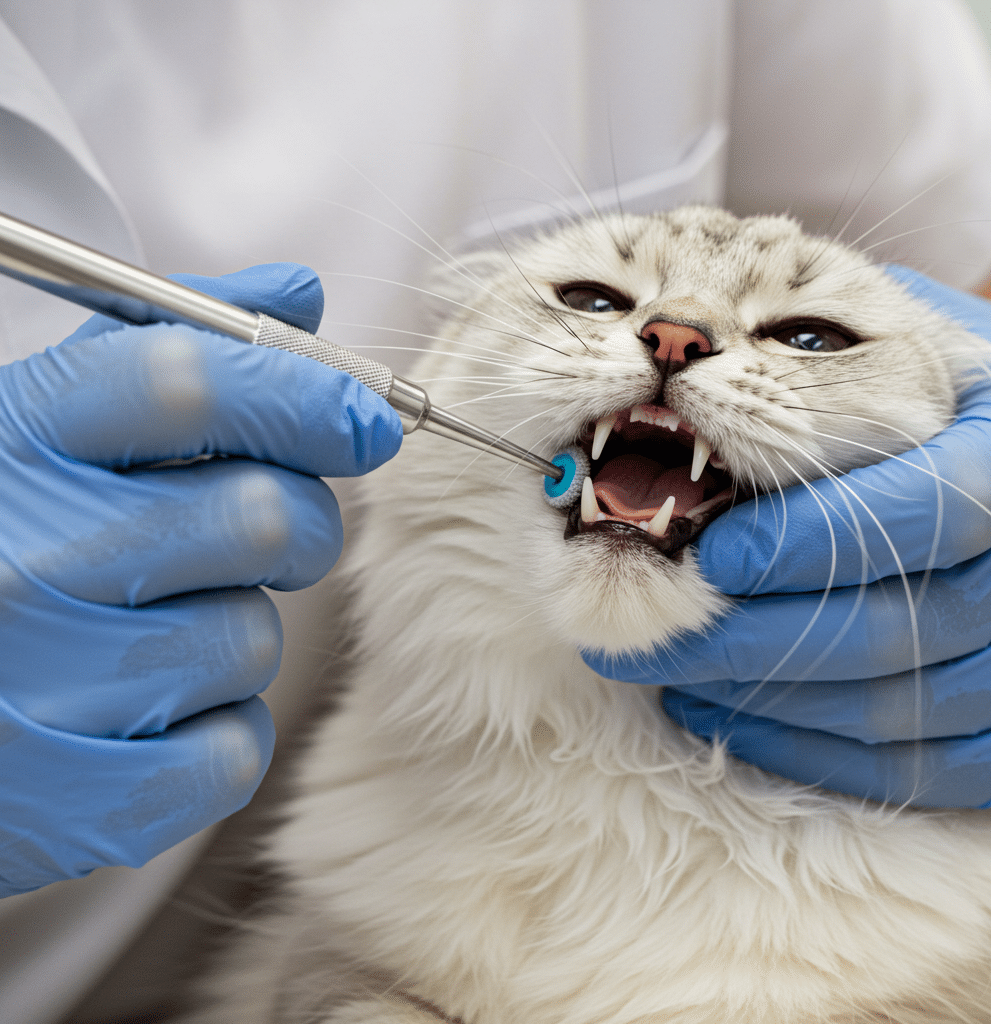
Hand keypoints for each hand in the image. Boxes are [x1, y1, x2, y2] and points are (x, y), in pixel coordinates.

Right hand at [0, 263, 401, 894]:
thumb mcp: (47, 426)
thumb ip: (173, 347)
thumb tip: (298, 295)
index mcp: (20, 442)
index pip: (195, 380)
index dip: (305, 392)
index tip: (364, 418)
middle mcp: (27, 556)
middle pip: (260, 517)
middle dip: (294, 525)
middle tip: (260, 534)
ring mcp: (45, 684)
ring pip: (252, 638)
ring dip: (235, 629)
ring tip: (155, 629)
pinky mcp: (78, 796)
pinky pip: (233, 747)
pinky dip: (216, 730)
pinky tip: (146, 711)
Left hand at [584, 267, 990, 808]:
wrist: (983, 448)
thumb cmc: (912, 383)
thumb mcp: (883, 326)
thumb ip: (808, 340)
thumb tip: (677, 350)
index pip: (940, 506)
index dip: (816, 538)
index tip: (713, 554)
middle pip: (905, 628)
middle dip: (755, 639)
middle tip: (643, 632)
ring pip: (897, 712)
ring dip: (763, 699)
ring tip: (667, 666)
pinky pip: (913, 771)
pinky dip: (805, 751)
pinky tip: (722, 709)